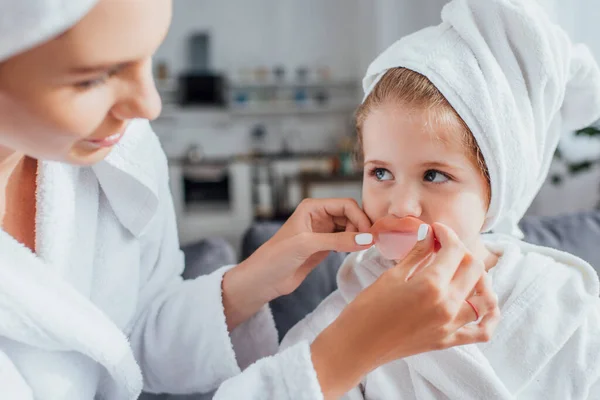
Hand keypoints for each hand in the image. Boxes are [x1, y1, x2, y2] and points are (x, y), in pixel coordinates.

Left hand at [222, 198, 373, 329]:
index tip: (369, 235)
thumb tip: (367, 239)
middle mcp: (319, 216)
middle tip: (371, 243)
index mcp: (312, 207)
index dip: (360, 218)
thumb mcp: (307, 245)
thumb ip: (338, 241)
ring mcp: (322, 232)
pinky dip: (353, 245)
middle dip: (362, 226)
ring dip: (359, 236)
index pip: (345, 205)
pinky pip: (346, 241)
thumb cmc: (276, 257)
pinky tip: (354, 251)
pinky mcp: (324, 247)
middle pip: (351, 215)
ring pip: (350, 228)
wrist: (264, 280)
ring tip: (364, 248)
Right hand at [310, 222, 499, 398]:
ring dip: (479, 279)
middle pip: (474, 268)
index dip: (446, 234)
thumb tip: (429, 235)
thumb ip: (416, 254)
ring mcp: (450, 325)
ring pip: (485, 297)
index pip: (454, 250)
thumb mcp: (391, 276)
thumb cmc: (366, 309)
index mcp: (431, 285)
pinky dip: (489, 317)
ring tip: (461, 272)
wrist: (357, 345)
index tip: (436, 231)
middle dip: (462, 251)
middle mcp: (447, 305)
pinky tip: (482, 304)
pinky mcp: (448, 341)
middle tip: (444, 247)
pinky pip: (482, 331)